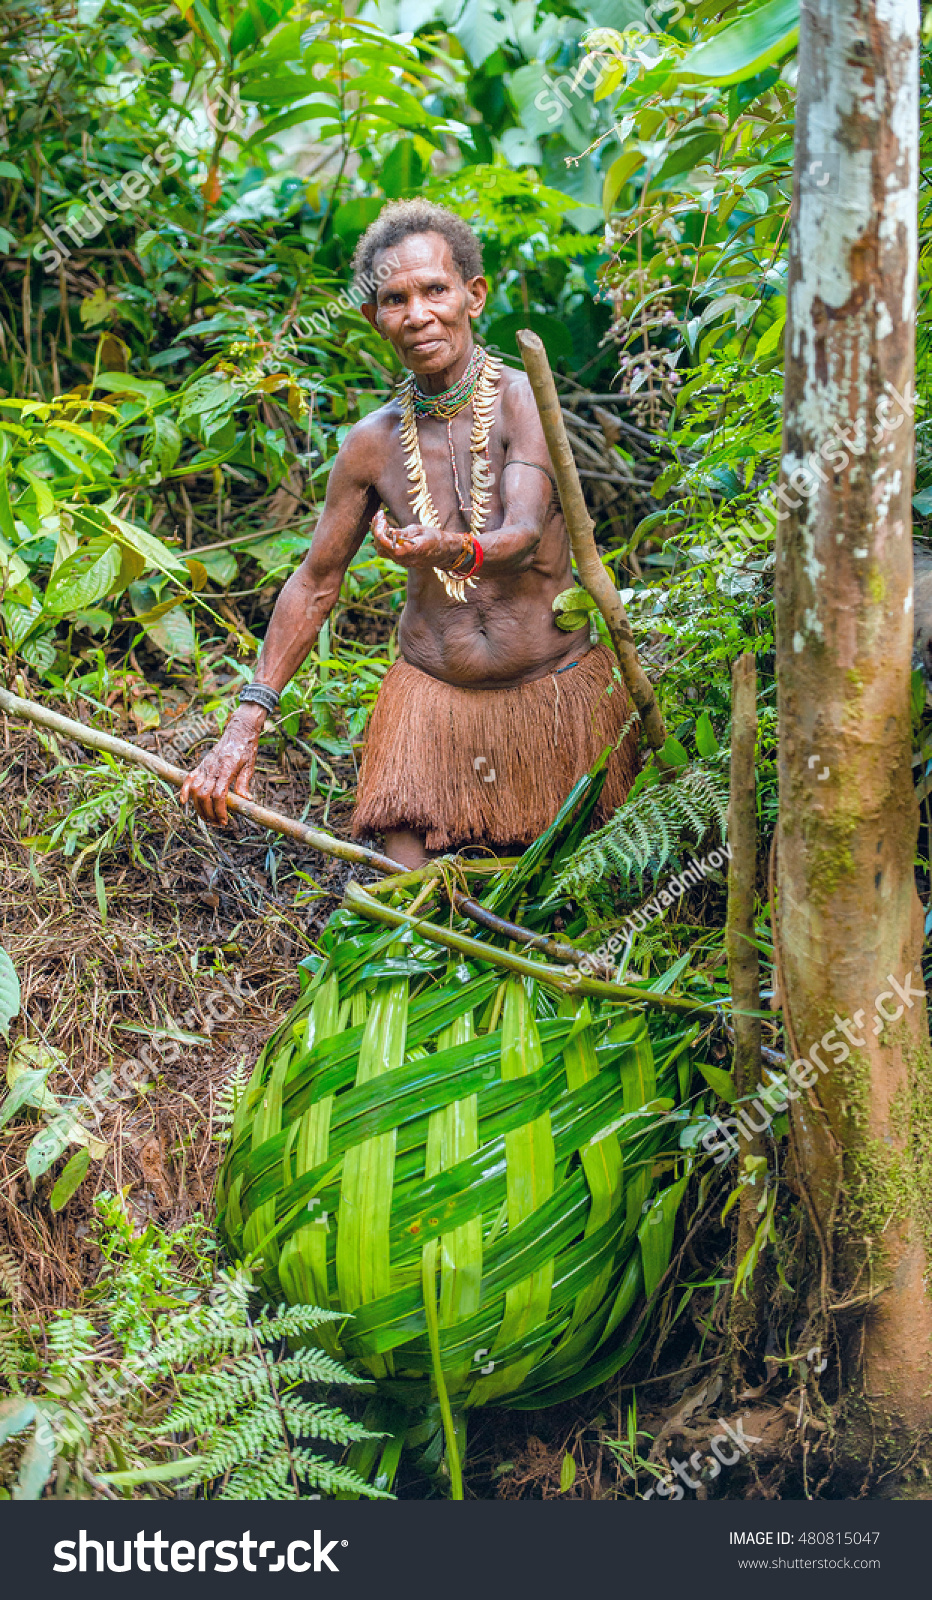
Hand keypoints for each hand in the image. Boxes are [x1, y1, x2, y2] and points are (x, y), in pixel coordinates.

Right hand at [179, 705, 263, 826]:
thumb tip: (246, 800)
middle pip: (204, 795)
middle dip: (208, 813)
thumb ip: (244, 782)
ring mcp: (205, 766)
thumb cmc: (246, 748)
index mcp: (227, 769)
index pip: (219, 795)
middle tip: (217, 823)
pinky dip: (184, 790)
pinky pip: (189, 778)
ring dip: (198, 807)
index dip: (220, 810)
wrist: (239, 730)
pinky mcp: (201, 765)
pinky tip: (184, 802)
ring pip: (194, 790)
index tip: (224, 820)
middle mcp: (213, 768)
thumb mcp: (250, 765)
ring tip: (207, 818)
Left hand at [370, 507, 460, 570]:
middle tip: (380, 515)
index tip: (383, 519)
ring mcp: (401, 561)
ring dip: (378, 535)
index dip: (380, 532)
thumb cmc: (435, 538)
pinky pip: (387, 551)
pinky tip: (385, 528)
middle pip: (381, 548)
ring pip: (382, 550)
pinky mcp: (400, 559)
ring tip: (381, 520)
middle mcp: (403, 560)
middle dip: (377, 530)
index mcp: (410, 552)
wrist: (445, 551)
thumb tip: (388, 531)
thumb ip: (403, 533)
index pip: (387, 545)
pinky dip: (383, 539)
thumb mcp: (420, 530)